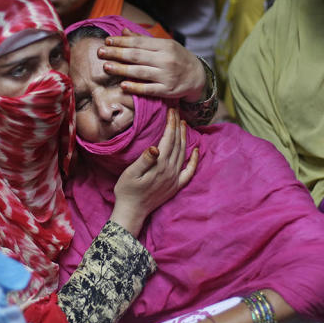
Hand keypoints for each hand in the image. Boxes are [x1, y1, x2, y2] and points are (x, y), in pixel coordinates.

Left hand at [98, 29, 207, 101]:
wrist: (198, 77)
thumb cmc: (177, 58)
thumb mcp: (164, 46)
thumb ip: (143, 40)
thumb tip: (123, 31)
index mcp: (165, 45)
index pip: (139, 42)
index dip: (121, 41)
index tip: (107, 41)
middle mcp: (166, 59)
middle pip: (136, 56)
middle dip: (116, 53)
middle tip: (100, 52)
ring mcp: (167, 76)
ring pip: (140, 72)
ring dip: (121, 69)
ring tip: (106, 67)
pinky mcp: (167, 90)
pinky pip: (148, 89)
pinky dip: (135, 87)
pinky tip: (123, 85)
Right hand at [111, 108, 198, 236]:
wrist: (132, 211)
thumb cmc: (127, 191)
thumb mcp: (131, 174)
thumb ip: (144, 161)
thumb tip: (155, 147)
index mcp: (160, 165)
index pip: (169, 139)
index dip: (171, 124)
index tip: (171, 111)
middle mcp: (171, 171)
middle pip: (178, 144)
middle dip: (177, 126)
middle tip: (176, 111)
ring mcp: (175, 179)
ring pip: (183, 153)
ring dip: (184, 137)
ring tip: (183, 123)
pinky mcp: (176, 185)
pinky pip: (190, 171)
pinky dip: (195, 160)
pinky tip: (196, 150)